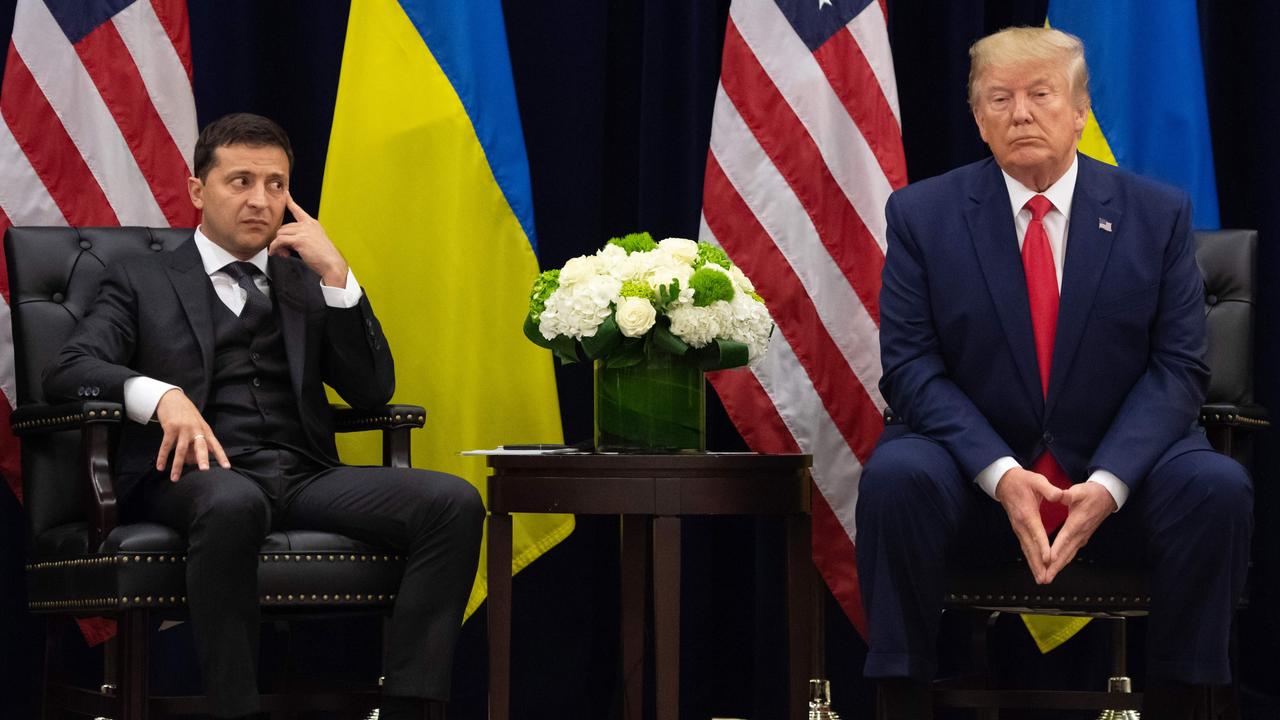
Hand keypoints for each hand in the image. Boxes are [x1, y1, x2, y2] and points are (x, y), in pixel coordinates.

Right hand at [155, 389, 229, 480]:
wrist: (172, 398)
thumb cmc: (187, 416)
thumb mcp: (197, 427)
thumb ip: (197, 443)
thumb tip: (195, 462)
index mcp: (205, 430)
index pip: (215, 445)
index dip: (221, 456)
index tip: (227, 467)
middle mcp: (196, 429)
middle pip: (201, 446)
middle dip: (203, 458)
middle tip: (204, 470)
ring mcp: (183, 428)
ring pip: (181, 450)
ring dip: (178, 465)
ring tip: (175, 479)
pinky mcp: (170, 427)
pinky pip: (166, 446)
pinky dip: (163, 457)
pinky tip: (160, 467)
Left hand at [271, 192, 348, 286]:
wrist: (332, 263)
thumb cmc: (325, 256)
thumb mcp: (314, 242)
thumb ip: (302, 237)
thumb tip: (287, 242)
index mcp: (312, 224)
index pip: (298, 210)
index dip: (290, 202)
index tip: (286, 194)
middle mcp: (308, 225)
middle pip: (284, 227)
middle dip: (281, 239)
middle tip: (283, 250)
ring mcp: (304, 231)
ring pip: (280, 234)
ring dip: (278, 245)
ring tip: (284, 253)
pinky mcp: (299, 240)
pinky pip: (280, 241)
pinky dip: (275, 247)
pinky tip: (276, 253)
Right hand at [994, 467, 1064, 584]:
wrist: (1004, 481)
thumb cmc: (1022, 480)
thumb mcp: (1036, 480)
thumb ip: (1048, 489)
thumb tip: (1060, 495)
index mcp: (1027, 513)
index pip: (1037, 533)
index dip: (1043, 546)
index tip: (1049, 559)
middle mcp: (1021, 524)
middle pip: (1030, 547)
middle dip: (1038, 564)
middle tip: (1044, 578)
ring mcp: (1018, 528)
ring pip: (1026, 550)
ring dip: (1033, 565)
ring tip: (1040, 578)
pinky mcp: (1018, 529)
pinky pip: (1025, 547)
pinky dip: (1030, 558)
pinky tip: (1035, 566)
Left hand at [1043, 482, 1115, 582]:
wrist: (1107, 497)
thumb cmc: (1092, 494)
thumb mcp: (1079, 491)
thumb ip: (1067, 495)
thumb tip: (1059, 495)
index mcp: (1077, 523)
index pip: (1065, 539)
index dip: (1056, 550)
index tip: (1048, 560)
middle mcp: (1080, 534)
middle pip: (1066, 553)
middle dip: (1055, 567)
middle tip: (1044, 578)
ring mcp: (1082, 537)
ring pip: (1068, 555)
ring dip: (1058, 567)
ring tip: (1047, 577)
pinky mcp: (1082, 538)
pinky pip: (1071, 553)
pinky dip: (1062, 561)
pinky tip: (1056, 567)